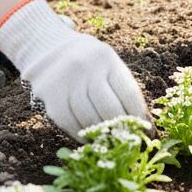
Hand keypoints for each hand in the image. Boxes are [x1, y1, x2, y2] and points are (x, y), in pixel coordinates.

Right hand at [0, 0, 147, 139]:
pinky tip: (89, 138)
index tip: (143, 130)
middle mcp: (86, 68)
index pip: (128, 93)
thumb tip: (142, 122)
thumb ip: (122, 87)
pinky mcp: (50, 97)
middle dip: (121, 128)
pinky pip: (70, 124)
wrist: (49, 50)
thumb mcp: (107, 63)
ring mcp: (67, 82)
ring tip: (110, 141)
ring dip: (102, 135)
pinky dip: (81, 134)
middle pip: (110, 109)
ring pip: (90, 119)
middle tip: (126, 139)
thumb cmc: (88, 62)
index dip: (138, 116)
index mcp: (106, 58)